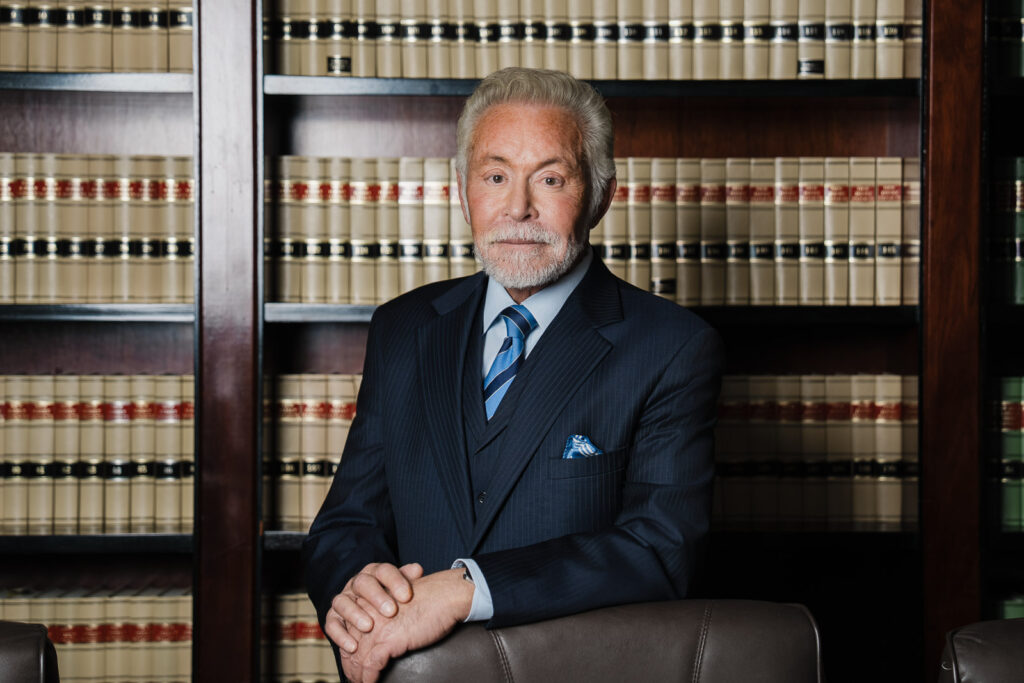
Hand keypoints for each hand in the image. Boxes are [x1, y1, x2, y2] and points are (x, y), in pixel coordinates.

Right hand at [325, 562, 423, 655]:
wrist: (371, 613)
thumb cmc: (391, 600)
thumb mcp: (401, 589)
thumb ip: (408, 580)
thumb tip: (417, 569)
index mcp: (375, 573)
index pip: (384, 571)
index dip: (395, 582)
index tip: (407, 597)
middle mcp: (357, 583)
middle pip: (363, 583)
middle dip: (376, 597)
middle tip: (391, 612)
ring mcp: (343, 599)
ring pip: (343, 602)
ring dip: (355, 614)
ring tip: (369, 627)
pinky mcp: (333, 617)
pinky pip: (332, 624)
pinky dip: (340, 635)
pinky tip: (353, 647)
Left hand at [345, 568, 473, 681]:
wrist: (445, 594)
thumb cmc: (430, 598)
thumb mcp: (400, 603)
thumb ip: (388, 613)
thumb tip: (388, 632)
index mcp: (368, 601)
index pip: (349, 630)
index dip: (349, 650)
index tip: (353, 662)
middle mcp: (367, 613)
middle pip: (350, 646)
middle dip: (351, 666)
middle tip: (354, 678)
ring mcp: (376, 627)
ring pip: (358, 658)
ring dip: (358, 676)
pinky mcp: (388, 639)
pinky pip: (370, 665)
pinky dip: (368, 679)